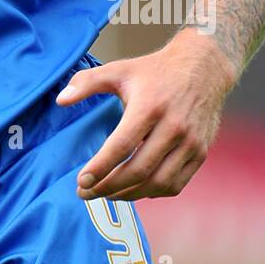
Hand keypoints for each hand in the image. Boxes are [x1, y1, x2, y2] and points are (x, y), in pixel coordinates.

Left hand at [55, 28, 237, 201]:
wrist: (203, 68)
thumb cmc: (155, 71)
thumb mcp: (119, 70)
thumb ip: (86, 82)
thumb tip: (60, 100)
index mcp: (150, 106)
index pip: (122, 145)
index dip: (100, 167)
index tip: (81, 181)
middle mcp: (173, 127)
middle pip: (138, 170)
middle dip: (108, 187)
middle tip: (86, 193)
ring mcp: (190, 143)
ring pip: (157, 183)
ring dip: (129, 195)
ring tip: (106, 194)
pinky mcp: (200, 153)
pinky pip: (175, 185)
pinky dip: (152, 193)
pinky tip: (134, 189)